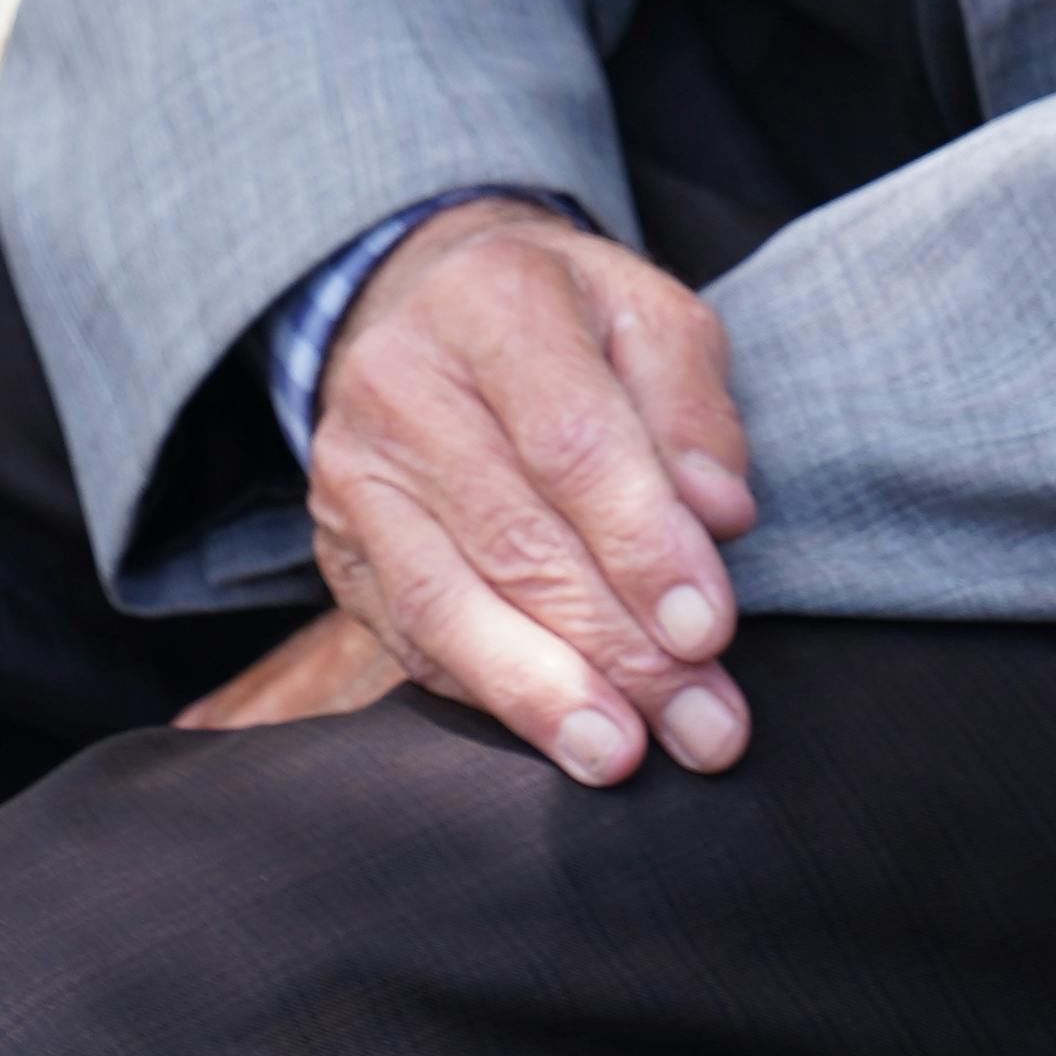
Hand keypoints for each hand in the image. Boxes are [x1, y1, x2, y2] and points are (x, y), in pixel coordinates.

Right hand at [259, 194, 759, 786]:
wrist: (436, 300)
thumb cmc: (572, 319)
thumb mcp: (653, 319)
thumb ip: (693, 409)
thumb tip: (718, 515)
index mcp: (493, 300)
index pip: (571, 443)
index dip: (644, 545)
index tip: (709, 629)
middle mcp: (401, 381)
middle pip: (514, 538)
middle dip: (617, 648)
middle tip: (703, 724)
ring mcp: (353, 469)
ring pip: (448, 605)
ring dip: (546, 697)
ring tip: (625, 755)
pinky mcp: (337, 544)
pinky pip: (411, 638)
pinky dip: (489, 696)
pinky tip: (557, 733)